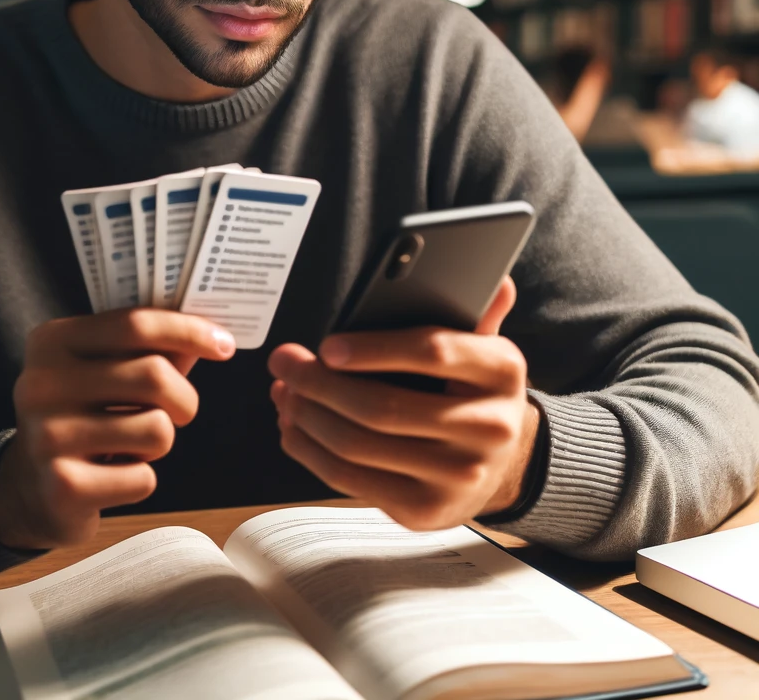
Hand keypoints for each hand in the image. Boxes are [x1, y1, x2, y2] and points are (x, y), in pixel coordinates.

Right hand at [0, 309, 236, 549]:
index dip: (189, 331)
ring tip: (130, 444)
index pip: (136, 324)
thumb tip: (211, 331)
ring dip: (160, 441)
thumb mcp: (110, 370)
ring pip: (156, 429)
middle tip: (177, 410)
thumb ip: (155, 348)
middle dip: (183, 398)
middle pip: (154, 375)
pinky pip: (143, 478)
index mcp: (53, 341)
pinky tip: (112, 475)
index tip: (224, 345)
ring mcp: (47, 436)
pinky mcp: (62, 487)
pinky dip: (141, 479)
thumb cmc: (86, 415)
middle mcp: (42, 384)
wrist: (30, 486)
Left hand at [268, 277, 539, 530]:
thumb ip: (477, 312)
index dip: (373, 349)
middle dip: (318, 383)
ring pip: (358, 446)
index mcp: (502, 370)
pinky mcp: (424, 509)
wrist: (504, 463)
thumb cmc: (474, 390)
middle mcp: (488, 428)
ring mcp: (457, 476)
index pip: (432, 352)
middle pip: (382, 408)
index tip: (327, 346)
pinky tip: (294, 427)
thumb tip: (495, 280)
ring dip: (307, 416)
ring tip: (285, 390)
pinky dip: (310, 451)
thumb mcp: (483, 347)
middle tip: (285, 362)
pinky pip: (350, 480)